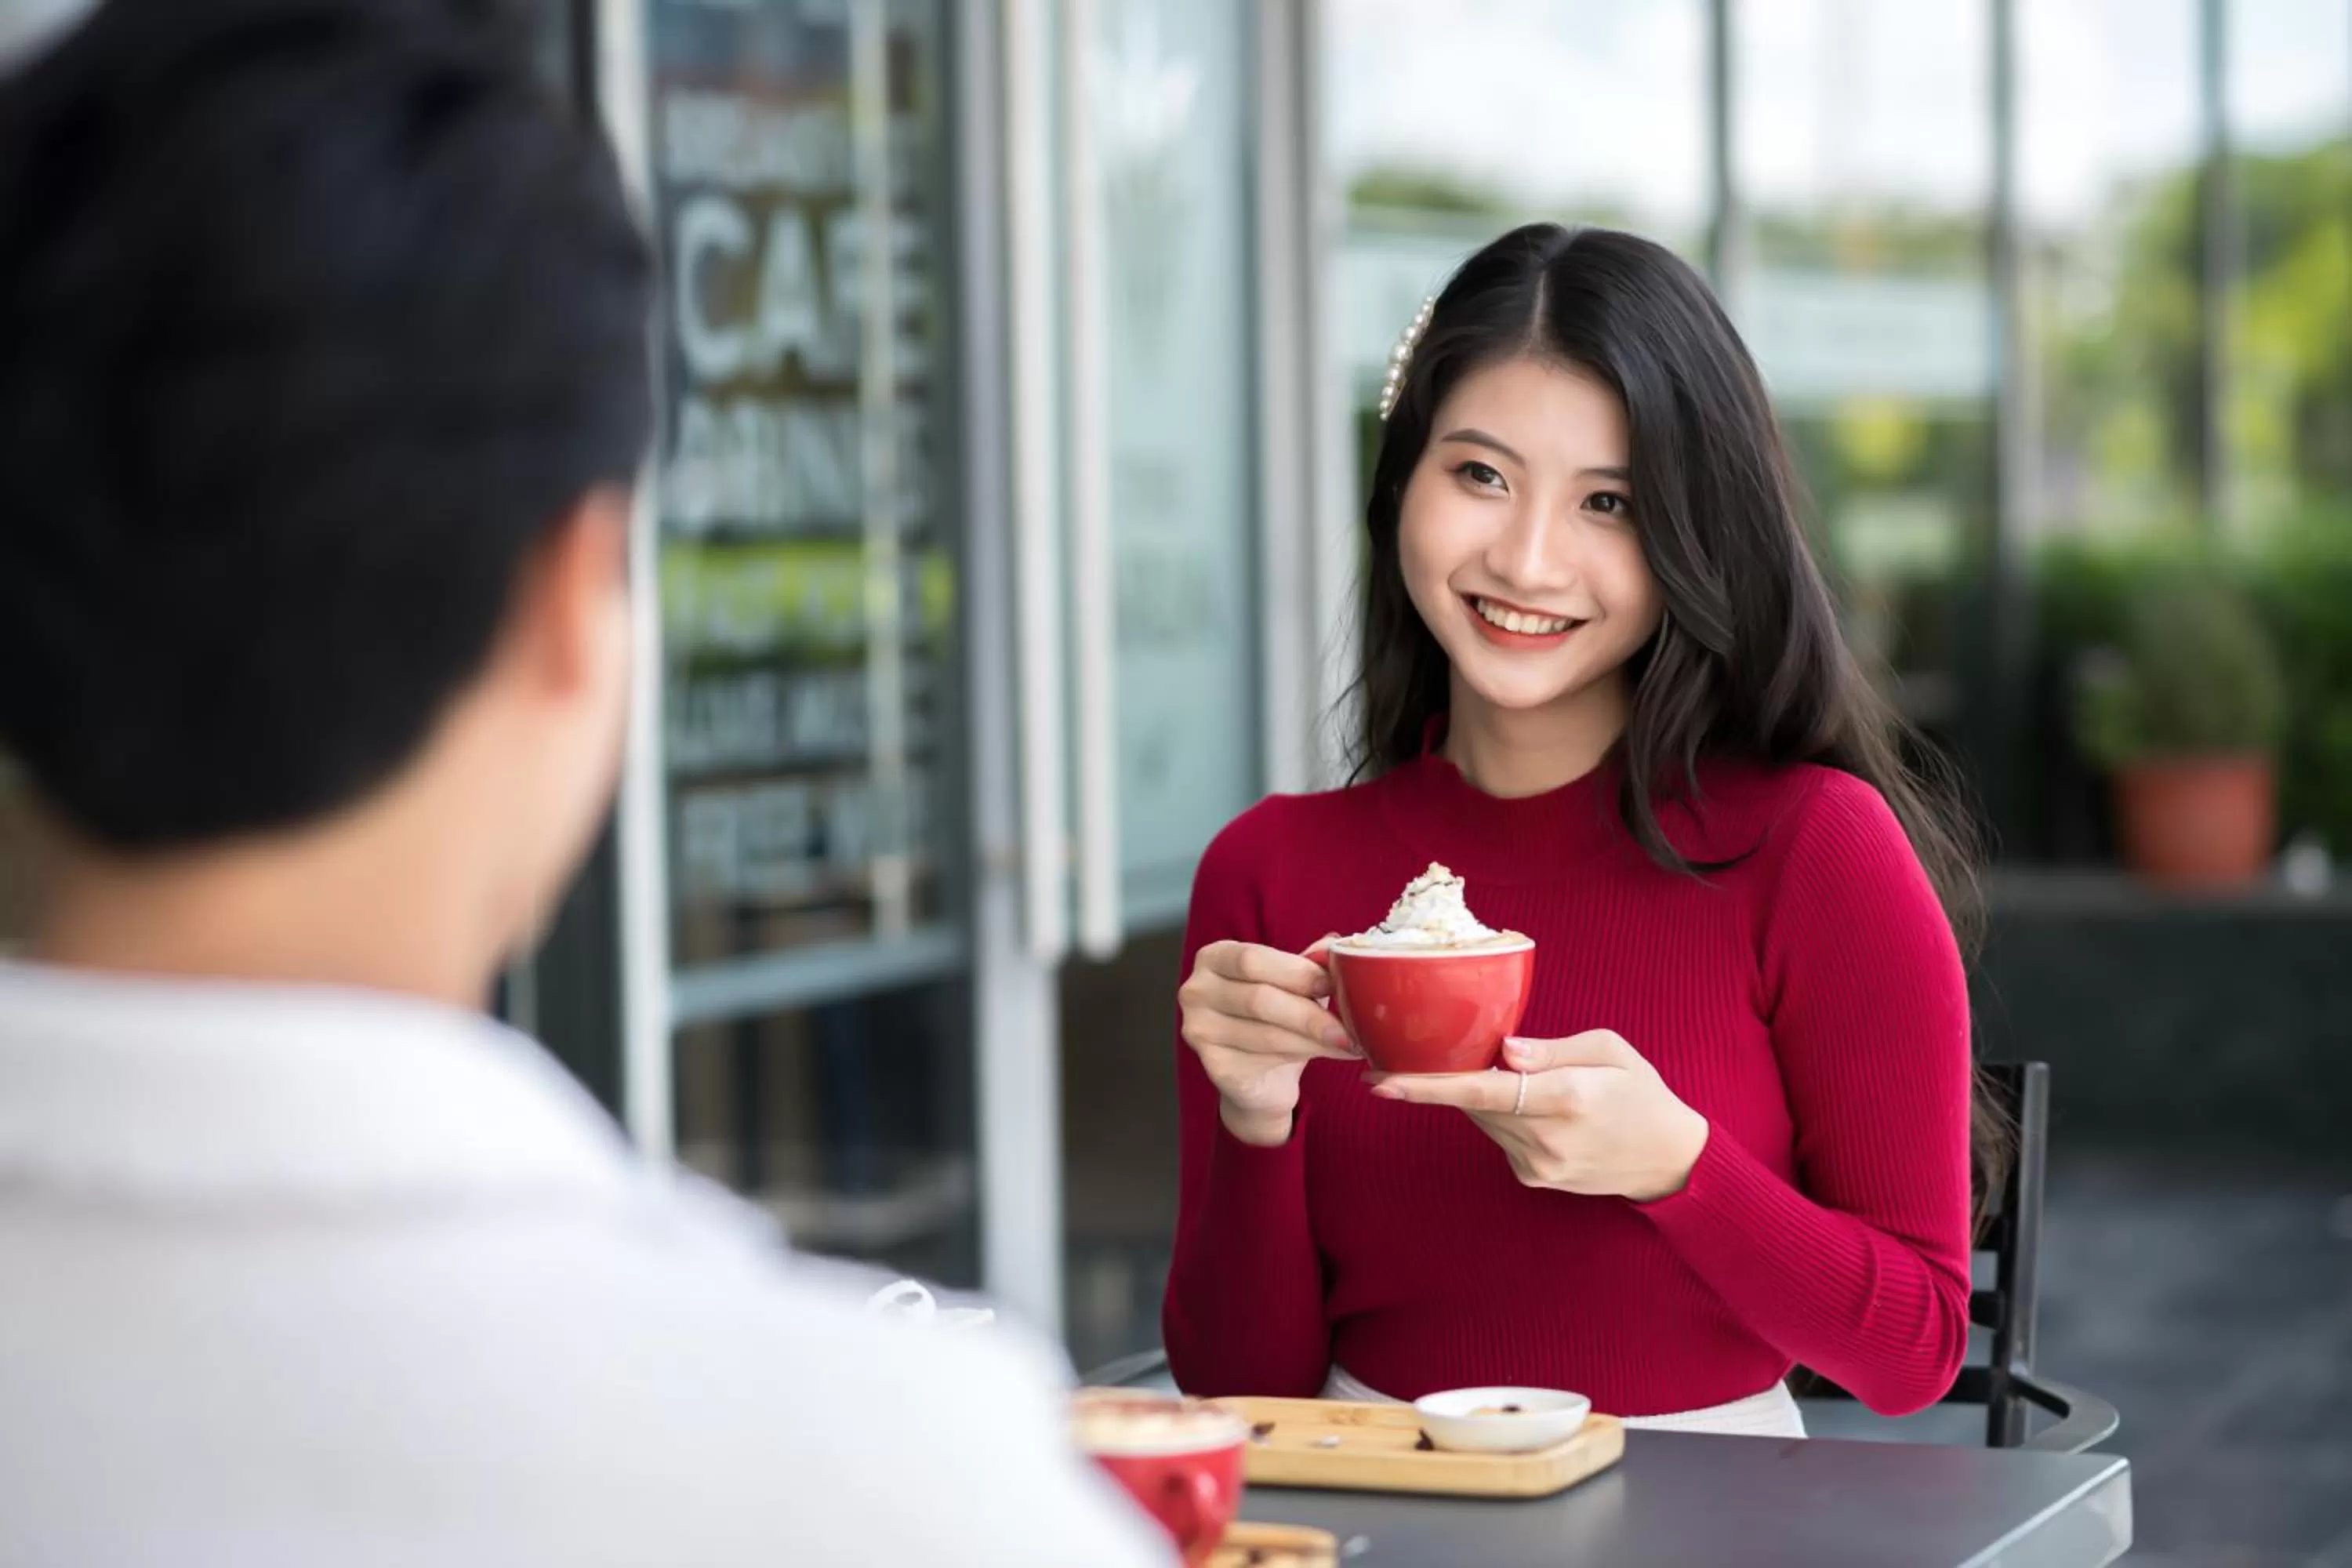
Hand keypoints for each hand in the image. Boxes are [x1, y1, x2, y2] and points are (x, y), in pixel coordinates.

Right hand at [1179, 938, 1358, 1146]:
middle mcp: (1197, 991)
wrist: (1259, 1075)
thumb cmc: (1275, 1018)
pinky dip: (1302, 1056)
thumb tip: (1335, 943)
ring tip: (1348, 1042)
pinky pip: (1265, 1059)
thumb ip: (1308, 963)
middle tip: (1347, 1026)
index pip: (1252, 959)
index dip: (1295, 971)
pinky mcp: (1214, 1066)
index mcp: (1214, 957)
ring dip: (1314, 1040)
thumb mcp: (1292, 983)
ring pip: (1267, 1034)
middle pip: (1259, 999)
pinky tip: (1328, 1055)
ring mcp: (1199, 1030)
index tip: (1333, 982)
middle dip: (1309, 1013)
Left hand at [1367, 1030, 1709, 1202]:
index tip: (1380, 1081)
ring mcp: (1538, 1165)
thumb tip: (1501, 1050)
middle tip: (1445, 1048)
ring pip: (1482, 1120)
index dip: (1426, 1087)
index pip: (1481, 1091)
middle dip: (1453, 1075)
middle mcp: (1547, 1139)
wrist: (1670, 1159)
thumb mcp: (1609, 1050)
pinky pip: (1498, 1137)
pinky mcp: (1533, 1178)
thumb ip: (1551, 1050)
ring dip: (1480, 1094)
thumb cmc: (1641, 1092)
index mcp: (1567, 1098)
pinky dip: (1502, 1116)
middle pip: (1473, 1102)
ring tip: (1514, 1076)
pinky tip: (1533, 1107)